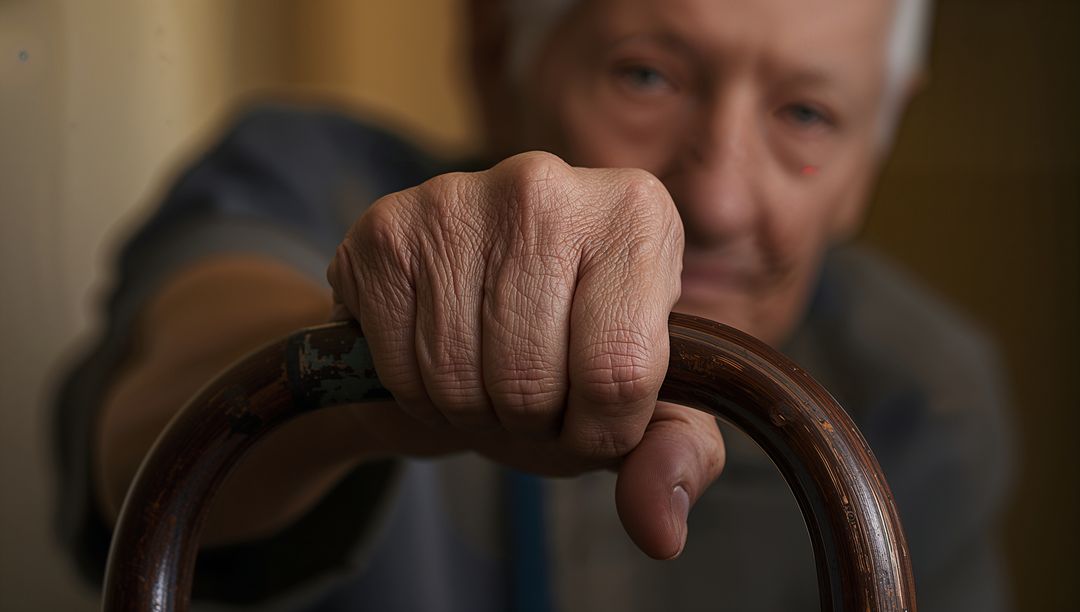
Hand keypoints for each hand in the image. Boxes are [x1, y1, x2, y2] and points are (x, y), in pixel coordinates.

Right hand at [327, 151, 724, 559]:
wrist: (466, 305)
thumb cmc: (569, 352)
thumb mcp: (644, 402)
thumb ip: (673, 456)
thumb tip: (659, 530)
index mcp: (638, 215)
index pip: (619, 373)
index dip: (599, 431)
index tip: (590, 416)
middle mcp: (548, 186)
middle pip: (530, 381)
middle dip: (529, 423)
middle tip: (530, 395)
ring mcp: (457, 197)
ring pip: (459, 379)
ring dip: (471, 412)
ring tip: (485, 376)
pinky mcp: (384, 230)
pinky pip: (399, 366)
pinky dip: (415, 392)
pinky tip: (433, 355)